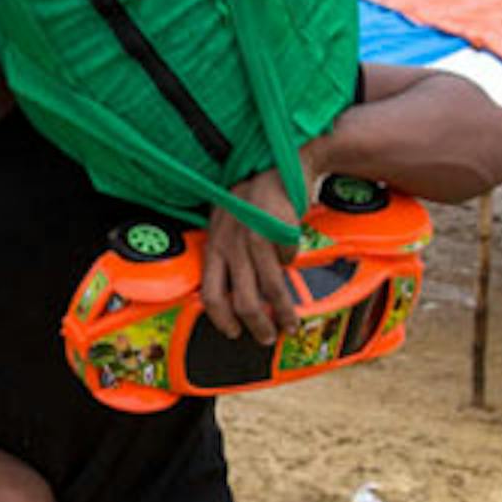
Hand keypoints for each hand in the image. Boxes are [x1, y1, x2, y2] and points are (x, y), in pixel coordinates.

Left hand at [198, 167, 303, 343]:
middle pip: (242, 301)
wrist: (278, 164)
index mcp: (214, 246)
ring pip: (270, 289)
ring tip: (291, 324)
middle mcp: (232, 245)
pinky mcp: (281, 232)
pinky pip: (289, 260)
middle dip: (257, 326)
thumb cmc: (250, 196)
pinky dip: (291, 263)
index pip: (210, 294)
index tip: (233, 332)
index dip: (221, 320)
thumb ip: (225, 253)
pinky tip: (291, 259)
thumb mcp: (226, 224)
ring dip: (284, 313)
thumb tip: (228, 289)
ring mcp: (257, 239)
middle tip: (267, 337)